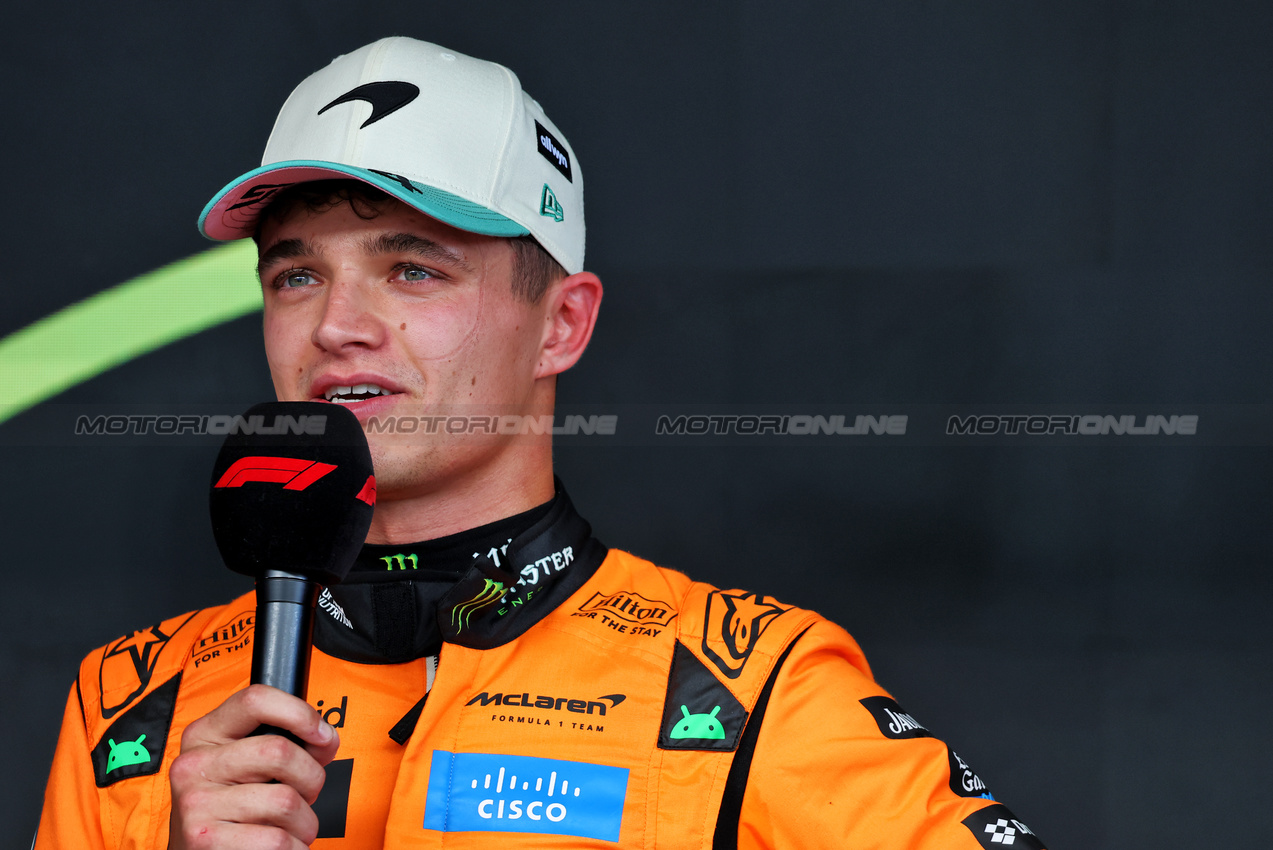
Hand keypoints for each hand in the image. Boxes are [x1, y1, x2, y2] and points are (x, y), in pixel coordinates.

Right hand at [167, 684, 339, 848]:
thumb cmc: (233, 808)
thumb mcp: (248, 766)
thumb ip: (287, 744)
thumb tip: (325, 739)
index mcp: (206, 734)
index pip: (256, 700)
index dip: (300, 713)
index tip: (322, 735)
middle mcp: (195, 764)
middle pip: (280, 752)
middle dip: (311, 778)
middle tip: (306, 795)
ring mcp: (197, 803)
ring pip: (285, 801)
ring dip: (305, 822)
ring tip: (291, 827)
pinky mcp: (205, 841)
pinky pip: (277, 841)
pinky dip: (294, 848)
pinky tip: (283, 846)